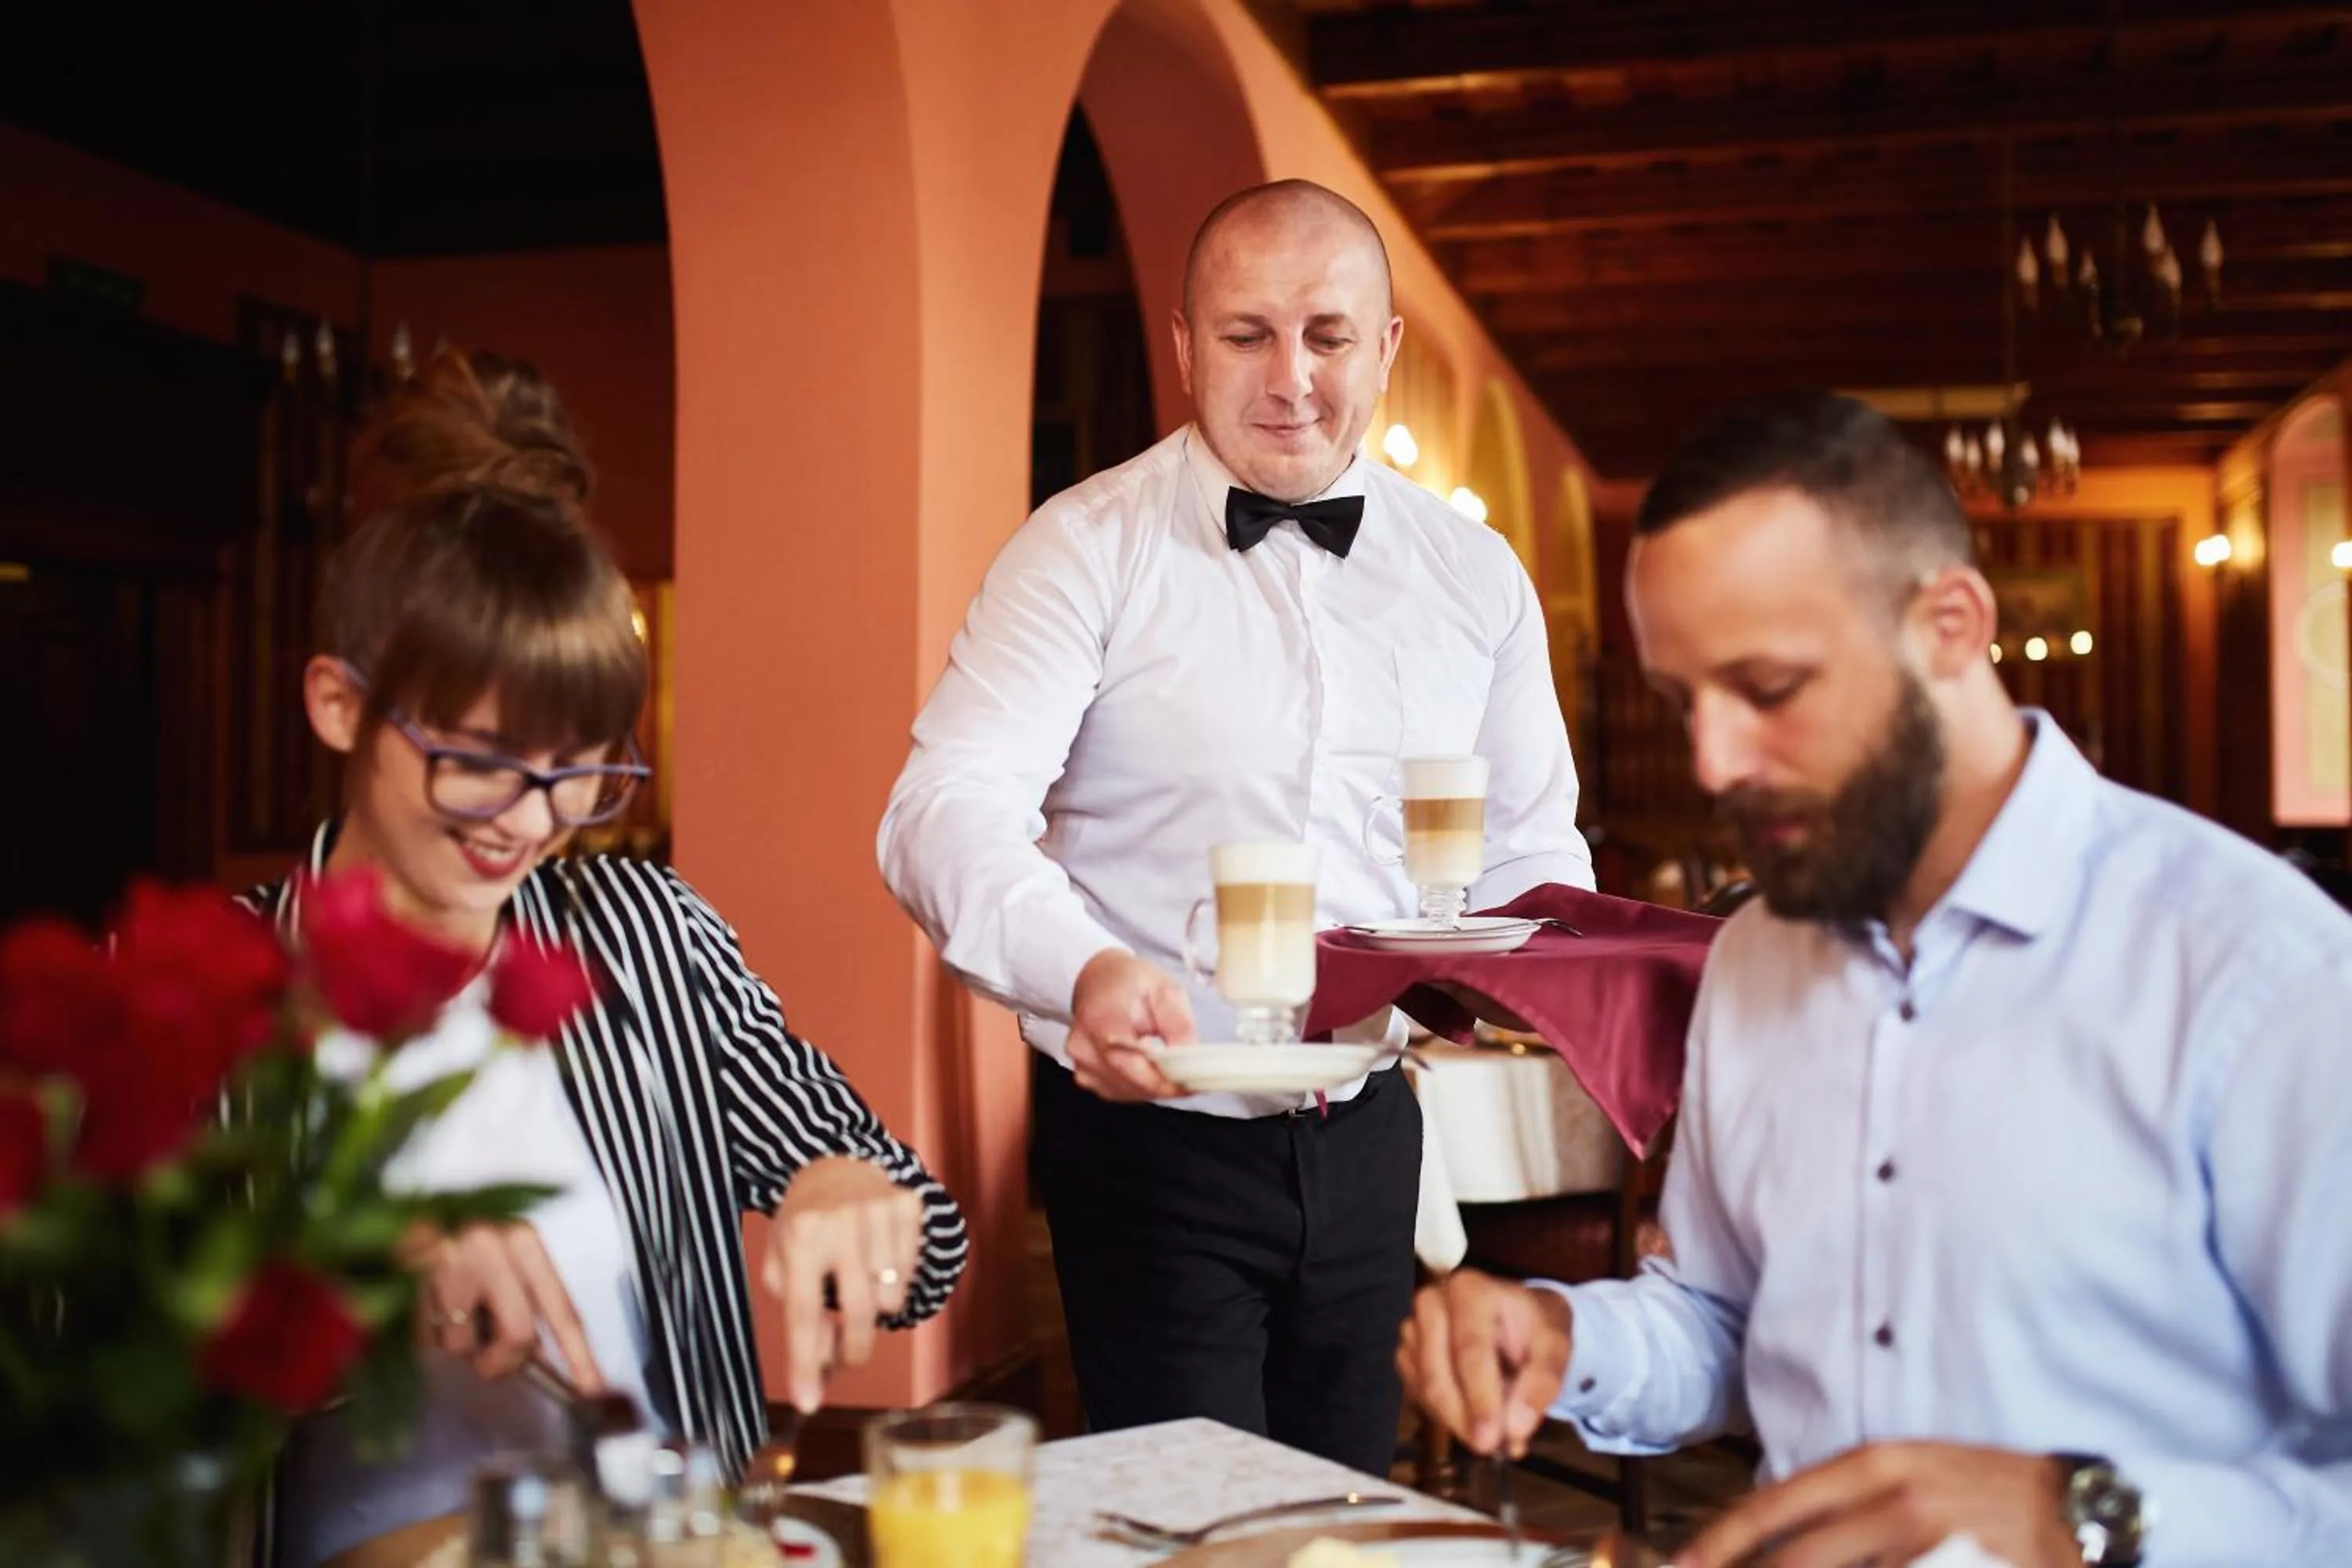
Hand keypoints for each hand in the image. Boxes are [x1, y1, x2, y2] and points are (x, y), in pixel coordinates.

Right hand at [407, 1220, 603, 1391]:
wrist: (391, 1215)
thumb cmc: (450, 1245)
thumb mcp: (499, 1265)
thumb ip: (524, 1306)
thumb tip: (543, 1357)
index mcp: (524, 1241)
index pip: (561, 1308)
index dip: (579, 1355)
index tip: (591, 1388)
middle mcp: (493, 1244)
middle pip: (518, 1336)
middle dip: (501, 1361)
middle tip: (486, 1358)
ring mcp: (451, 1258)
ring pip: (466, 1343)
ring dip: (456, 1343)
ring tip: (442, 1314)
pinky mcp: (410, 1274)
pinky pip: (426, 1335)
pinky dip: (424, 1334)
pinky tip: (421, 1306)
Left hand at [761, 1155, 925, 1413]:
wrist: (836, 1166)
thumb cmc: (804, 1228)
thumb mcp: (784, 1267)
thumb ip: (800, 1316)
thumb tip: (823, 1363)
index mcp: (800, 1235)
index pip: (802, 1312)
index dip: (804, 1362)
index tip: (807, 1403)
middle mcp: (841, 1220)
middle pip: (856, 1311)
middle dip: (853, 1348)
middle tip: (847, 1357)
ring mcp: (880, 1211)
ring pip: (889, 1298)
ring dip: (873, 1308)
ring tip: (856, 1284)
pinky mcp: (908, 1206)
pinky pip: (910, 1275)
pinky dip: (893, 1283)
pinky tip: (876, 1262)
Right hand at [1066, 948, 1194, 1100]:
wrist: (1098, 980)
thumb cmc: (1132, 982)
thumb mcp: (1165, 989)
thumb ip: (1178, 1023)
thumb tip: (1188, 1059)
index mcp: (1100, 1016)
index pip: (1126, 1059)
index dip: (1158, 1078)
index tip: (1188, 1085)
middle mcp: (1083, 1043)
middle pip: (1128, 1079)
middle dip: (1163, 1085)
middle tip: (1192, 1081)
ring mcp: (1081, 1062)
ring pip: (1125, 1091)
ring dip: (1153, 1087)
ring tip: (1172, 1070)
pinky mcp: (1085, 1075)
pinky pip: (1118, 1092)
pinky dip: (1139, 1087)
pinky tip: (1150, 1070)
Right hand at [1396, 1268, 1571, 1458]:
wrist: (1516, 1317)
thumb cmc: (1534, 1328)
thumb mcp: (1555, 1346)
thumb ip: (1543, 1383)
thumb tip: (1516, 1429)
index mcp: (1471, 1290)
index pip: (1470, 1350)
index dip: (1480, 1399)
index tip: (1492, 1439)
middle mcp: (1433, 1302)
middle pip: (1438, 1373)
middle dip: (1464, 1418)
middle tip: (1490, 1448)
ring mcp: (1413, 1326)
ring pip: (1424, 1388)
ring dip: (1456, 1421)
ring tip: (1491, 1434)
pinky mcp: (1406, 1351)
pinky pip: (1417, 1394)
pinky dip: (1445, 1414)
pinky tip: (1471, 1415)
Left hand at [1675, 1442, 2077, 1567]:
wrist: (2083, 1511)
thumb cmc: (1983, 1491)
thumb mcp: (1907, 1475)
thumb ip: (1843, 1501)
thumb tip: (1772, 1540)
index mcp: (1875, 1467)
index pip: (1774, 1506)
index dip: (1720, 1542)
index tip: (1686, 1566)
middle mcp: (1896, 1502)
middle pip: (1796, 1558)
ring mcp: (1932, 1543)